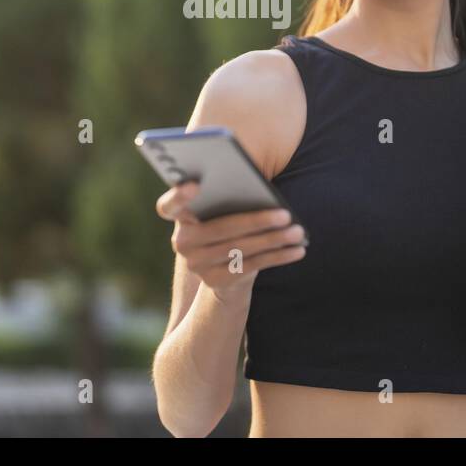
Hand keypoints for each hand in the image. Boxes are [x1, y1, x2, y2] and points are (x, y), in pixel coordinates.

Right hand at [155, 181, 306, 301]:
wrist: (223, 267)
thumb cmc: (228, 221)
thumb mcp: (222, 209)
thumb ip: (227, 196)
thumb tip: (258, 189)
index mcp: (179, 216)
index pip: (168, 205)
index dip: (178, 196)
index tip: (195, 184)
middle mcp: (181, 242)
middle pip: (222, 229)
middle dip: (258, 221)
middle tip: (285, 214)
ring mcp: (196, 264)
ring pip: (240, 249)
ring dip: (273, 239)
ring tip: (298, 231)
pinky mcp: (215, 281)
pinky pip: (251, 266)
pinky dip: (277, 256)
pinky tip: (297, 249)